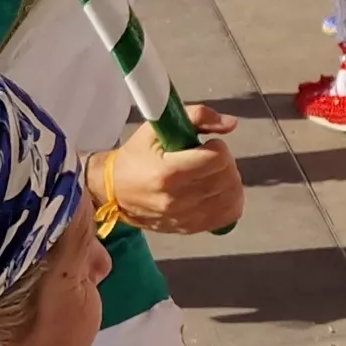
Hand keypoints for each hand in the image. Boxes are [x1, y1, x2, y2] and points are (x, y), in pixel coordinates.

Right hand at [110, 106, 242, 234]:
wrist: (114, 191)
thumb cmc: (136, 157)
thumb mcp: (156, 128)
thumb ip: (196, 117)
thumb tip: (231, 123)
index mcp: (168, 172)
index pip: (217, 159)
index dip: (218, 147)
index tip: (207, 144)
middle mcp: (177, 199)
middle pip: (227, 179)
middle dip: (226, 163)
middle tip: (211, 158)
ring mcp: (184, 217)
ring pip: (231, 199)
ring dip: (230, 181)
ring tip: (214, 174)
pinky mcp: (189, 228)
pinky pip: (227, 217)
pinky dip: (230, 202)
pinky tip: (219, 192)